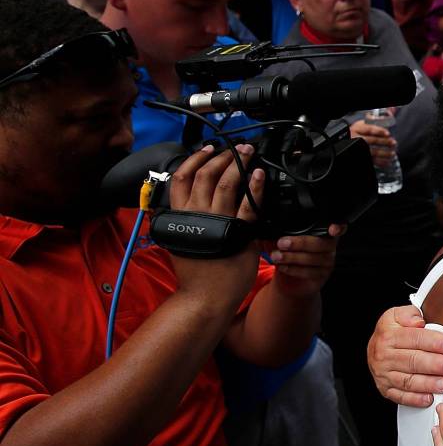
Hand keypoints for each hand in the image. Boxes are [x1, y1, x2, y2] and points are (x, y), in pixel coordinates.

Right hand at [166, 143, 264, 313]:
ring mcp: (218, 222)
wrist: (206, 297)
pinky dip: (254, 186)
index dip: (194, 160)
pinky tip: (259, 175)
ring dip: (238, 164)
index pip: (180, 178)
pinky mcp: (239, 231)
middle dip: (221, 156)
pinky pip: (249, 203)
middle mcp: (196, 215)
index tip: (206, 149)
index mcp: (179, 216)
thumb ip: (183, 220)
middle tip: (234, 148)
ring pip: (226, 183)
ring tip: (247, 154)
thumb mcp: (180, 241)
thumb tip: (186, 203)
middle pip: (205, 175)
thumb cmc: (197, 272)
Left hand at [265, 225, 343, 298]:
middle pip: (322, 243)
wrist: (290, 280)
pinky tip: (282, 267)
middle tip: (281, 243)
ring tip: (276, 256)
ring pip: (314, 258)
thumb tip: (269, 229)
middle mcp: (329, 247)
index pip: (339, 228)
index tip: (332, 229)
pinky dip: (293, 269)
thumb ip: (281, 234)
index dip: (339, 227)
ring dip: (292, 257)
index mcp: (323, 233)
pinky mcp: (321, 276)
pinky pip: (310, 272)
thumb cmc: (289, 256)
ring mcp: (327, 262)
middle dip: (300, 243)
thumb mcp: (284, 242)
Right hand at [350, 118, 396, 167]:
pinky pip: (372, 160)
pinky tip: (387, 162)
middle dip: (384, 142)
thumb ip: (369, 123)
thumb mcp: (360, 126)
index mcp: (357, 129)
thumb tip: (381, 119)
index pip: (369, 129)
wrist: (346, 142)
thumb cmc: (355, 133)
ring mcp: (359, 149)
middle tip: (393, 143)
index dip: (379, 131)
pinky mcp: (362, 157)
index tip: (388, 133)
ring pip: (372, 152)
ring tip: (392, 153)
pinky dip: (381, 162)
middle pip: (371, 141)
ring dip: (384, 154)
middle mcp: (356, 139)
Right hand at [367, 304, 442, 407]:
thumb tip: (418, 321)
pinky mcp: (385, 389)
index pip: (414, 338)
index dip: (434, 342)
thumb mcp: (397, 315)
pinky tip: (428, 398)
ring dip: (427, 384)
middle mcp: (383, 356)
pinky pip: (400, 396)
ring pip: (407, 380)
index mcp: (388, 336)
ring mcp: (384, 374)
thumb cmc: (392, 331)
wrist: (375, 348)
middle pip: (412, 361)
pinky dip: (415, 399)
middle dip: (435, 365)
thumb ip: (409, 314)